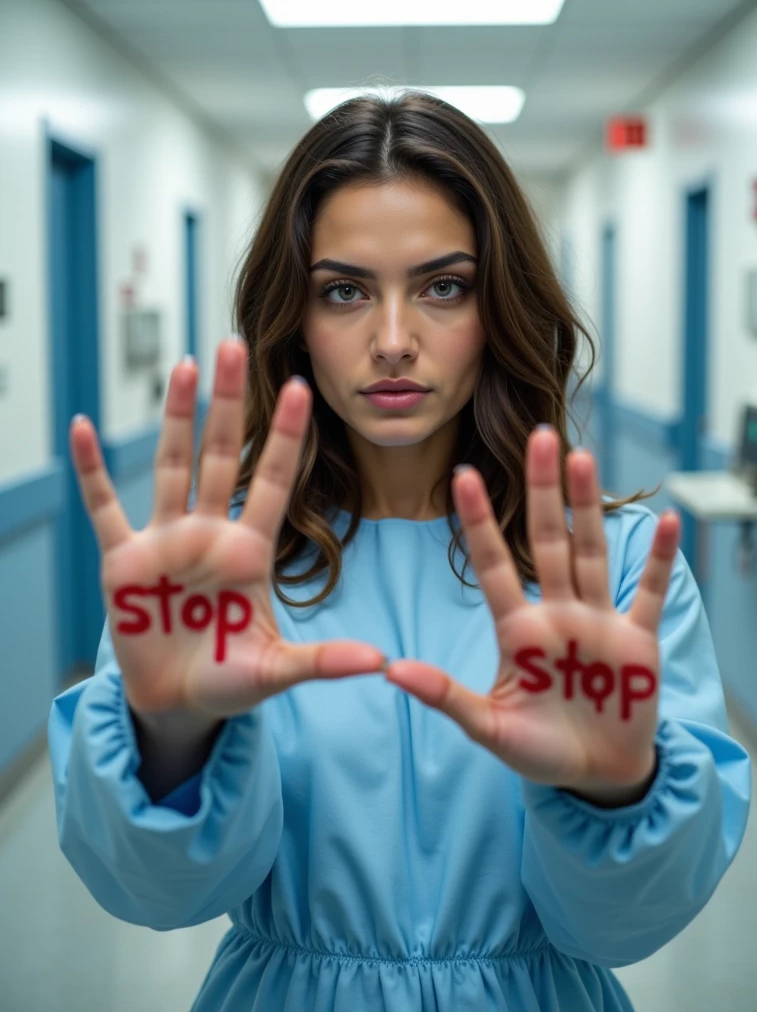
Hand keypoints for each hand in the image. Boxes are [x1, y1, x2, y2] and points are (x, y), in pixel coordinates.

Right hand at [70, 340, 386, 725]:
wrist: (178, 703)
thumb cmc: (229, 681)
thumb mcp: (277, 672)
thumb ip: (322, 662)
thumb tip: (379, 664)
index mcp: (251, 553)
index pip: (276, 482)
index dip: (287, 437)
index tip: (302, 389)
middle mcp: (209, 535)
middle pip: (222, 455)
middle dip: (229, 403)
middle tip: (236, 346)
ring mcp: (165, 542)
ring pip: (172, 466)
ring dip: (176, 417)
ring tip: (185, 365)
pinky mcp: (123, 562)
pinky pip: (105, 507)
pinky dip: (92, 471)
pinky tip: (83, 428)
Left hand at [383, 427, 679, 801]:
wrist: (595, 776)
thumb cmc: (539, 750)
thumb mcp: (490, 728)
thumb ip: (447, 698)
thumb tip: (392, 671)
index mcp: (518, 631)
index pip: (493, 564)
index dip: (479, 522)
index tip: (463, 476)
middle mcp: (558, 614)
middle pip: (549, 541)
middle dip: (544, 490)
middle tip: (539, 437)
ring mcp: (599, 624)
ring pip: (592, 554)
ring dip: (590, 508)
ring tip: (584, 458)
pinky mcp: (638, 643)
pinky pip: (648, 594)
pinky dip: (658, 561)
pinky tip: (667, 521)